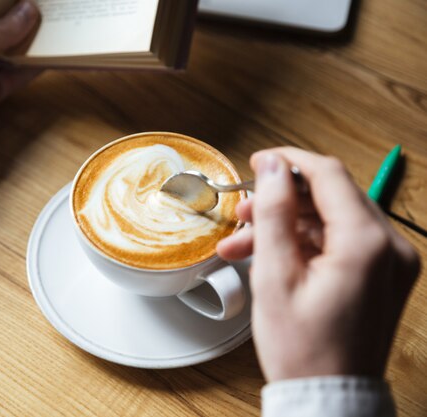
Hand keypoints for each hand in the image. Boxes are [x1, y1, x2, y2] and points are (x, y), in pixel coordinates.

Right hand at [217, 148, 419, 381]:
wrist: (327, 397)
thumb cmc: (302, 349)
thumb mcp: (275, 276)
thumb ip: (274, 214)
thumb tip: (273, 167)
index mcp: (367, 244)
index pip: (328, 175)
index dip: (288, 162)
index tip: (258, 163)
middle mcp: (390, 247)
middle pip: (330, 196)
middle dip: (281, 201)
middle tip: (243, 214)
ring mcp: (390, 262)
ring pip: (331, 219)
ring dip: (287, 225)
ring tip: (243, 243)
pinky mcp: (383, 274)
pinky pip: (341, 242)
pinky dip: (305, 244)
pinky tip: (269, 256)